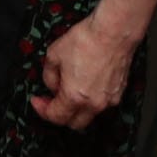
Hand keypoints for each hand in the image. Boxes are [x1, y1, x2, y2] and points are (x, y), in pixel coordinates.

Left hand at [30, 12, 139, 129]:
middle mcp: (94, 104)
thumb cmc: (86, 40)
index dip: (42, 110)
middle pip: (74, 123)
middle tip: (51, 99)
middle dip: (60, 115)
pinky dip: (91, 101)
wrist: (112, 32)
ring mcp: (109, 100)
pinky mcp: (119, 93)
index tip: (37, 101)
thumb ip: (49, 76)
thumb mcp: (54, 55)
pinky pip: (102, 105)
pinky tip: (85, 85)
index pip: (56, 117)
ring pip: (89, 115)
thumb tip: (52, 86)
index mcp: (75, 96)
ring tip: (69, 89)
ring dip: (77, 108)